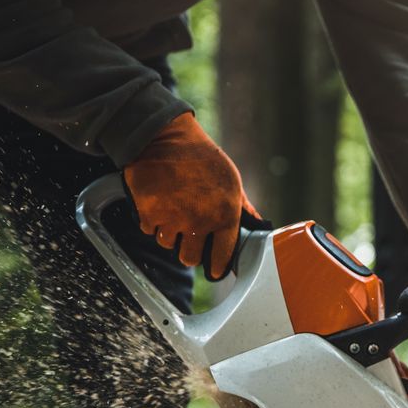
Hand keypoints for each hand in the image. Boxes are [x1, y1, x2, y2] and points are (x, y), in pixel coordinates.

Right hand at [122, 112, 260, 279]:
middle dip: (189, 251)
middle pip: (190, 259)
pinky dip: (152, 221)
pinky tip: (158, 203)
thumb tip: (257, 224)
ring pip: (168, 244)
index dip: (218, 266)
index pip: (223, 256)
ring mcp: (173, 220)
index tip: (215, 270)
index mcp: (225, 215)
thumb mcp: (231, 179)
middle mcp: (200, 222)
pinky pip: (150, 230)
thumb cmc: (202, 157)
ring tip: (172, 211)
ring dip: (169, 233)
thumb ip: (242, 207)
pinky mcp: (149, 214)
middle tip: (188, 239)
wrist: (164, 137)